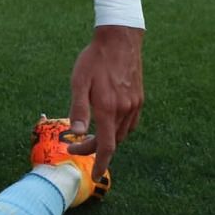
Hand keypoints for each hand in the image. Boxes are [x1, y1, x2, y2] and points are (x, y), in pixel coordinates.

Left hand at [67, 24, 143, 181]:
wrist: (120, 39)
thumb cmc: (94, 59)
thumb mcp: (79, 81)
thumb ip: (78, 109)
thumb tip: (75, 133)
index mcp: (108, 108)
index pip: (106, 146)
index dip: (99, 163)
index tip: (94, 175)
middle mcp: (125, 110)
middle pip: (114, 142)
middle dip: (95, 149)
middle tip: (76, 146)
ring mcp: (135, 104)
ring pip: (123, 134)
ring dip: (108, 141)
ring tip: (90, 138)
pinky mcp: (139, 98)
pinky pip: (131, 123)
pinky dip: (120, 130)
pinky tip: (109, 125)